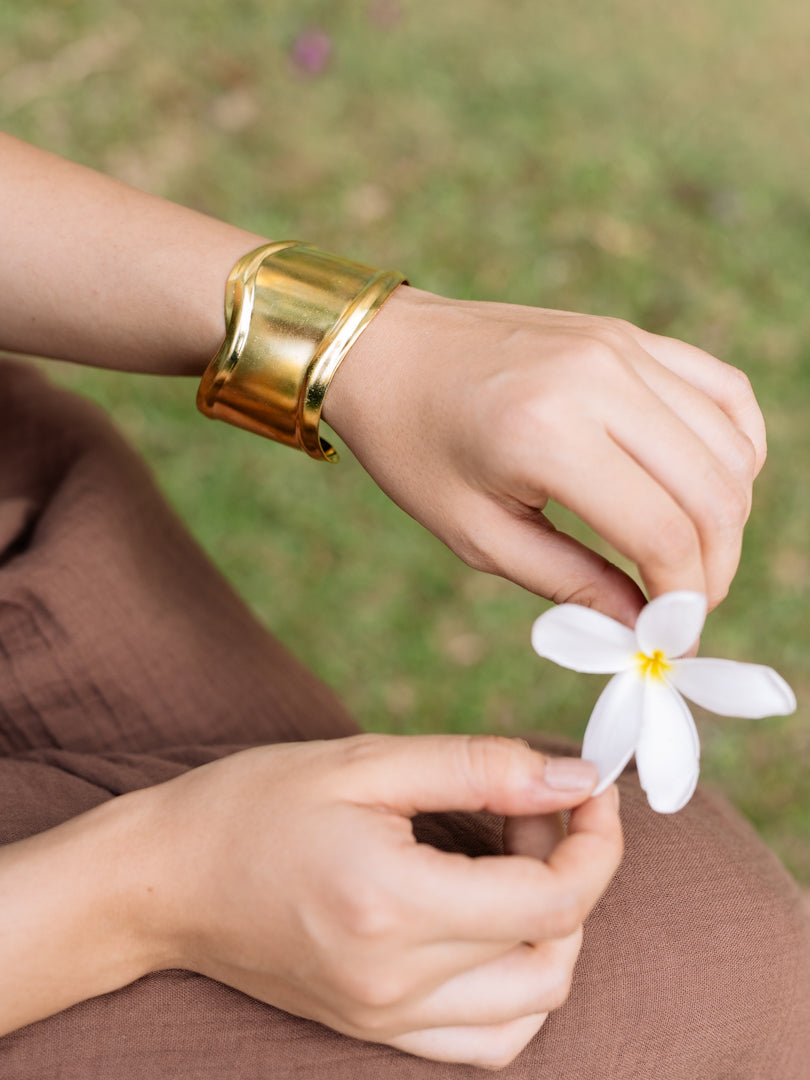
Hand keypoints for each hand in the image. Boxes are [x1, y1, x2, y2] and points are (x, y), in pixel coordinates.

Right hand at [133, 734, 621, 1067]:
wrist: (164, 879)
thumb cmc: (255, 803)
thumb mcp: (368, 762)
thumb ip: (482, 768)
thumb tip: (577, 779)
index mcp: (394, 903)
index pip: (553, 899)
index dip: (596, 840)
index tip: (591, 787)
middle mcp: (396, 981)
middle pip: (554, 955)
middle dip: (578, 875)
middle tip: (536, 808)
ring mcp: (385, 1019)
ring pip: (532, 1007)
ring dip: (553, 932)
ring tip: (514, 862)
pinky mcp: (374, 1031)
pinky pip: (485, 1041)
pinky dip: (517, 985)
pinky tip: (491, 924)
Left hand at [324, 288, 766, 624]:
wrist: (386, 350)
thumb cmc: (415, 448)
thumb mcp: (475, 532)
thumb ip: (566, 582)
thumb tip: (638, 626)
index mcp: (548, 433)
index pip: (663, 532)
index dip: (683, 599)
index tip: (671, 637)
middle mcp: (600, 379)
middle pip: (711, 493)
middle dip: (714, 569)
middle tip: (684, 609)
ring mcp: (623, 348)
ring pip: (730, 446)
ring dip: (727, 516)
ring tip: (689, 558)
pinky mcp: (631, 335)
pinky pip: (723, 391)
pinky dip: (736, 448)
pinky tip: (708, 488)